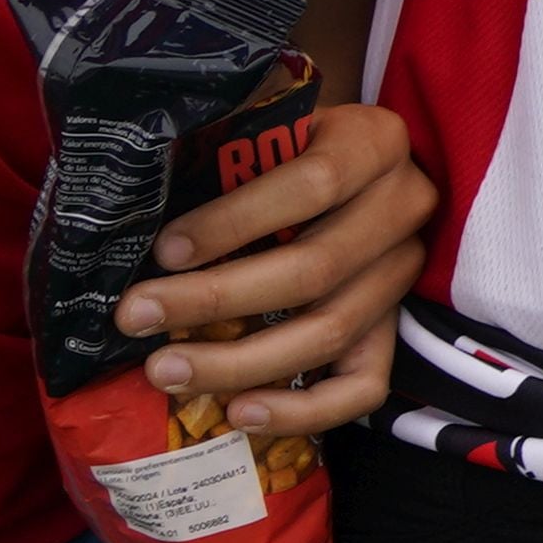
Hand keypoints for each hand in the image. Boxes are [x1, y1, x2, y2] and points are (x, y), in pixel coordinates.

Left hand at [116, 102, 432, 437]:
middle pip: (317, 268)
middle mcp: (406, 206)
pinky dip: (303, 409)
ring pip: (332, 330)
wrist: (337, 166)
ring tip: (164, 371)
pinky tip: (239, 413)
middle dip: (215, 299)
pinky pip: (365, 384)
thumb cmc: (279, 146)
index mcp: (377, 142)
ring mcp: (404, 271)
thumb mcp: (263, 130)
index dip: (235, 221)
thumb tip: (136, 214)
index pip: (314, 184)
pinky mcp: (396, 325)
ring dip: (239, 362)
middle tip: (135, 315)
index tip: (164, 249)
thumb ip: (224, 157)